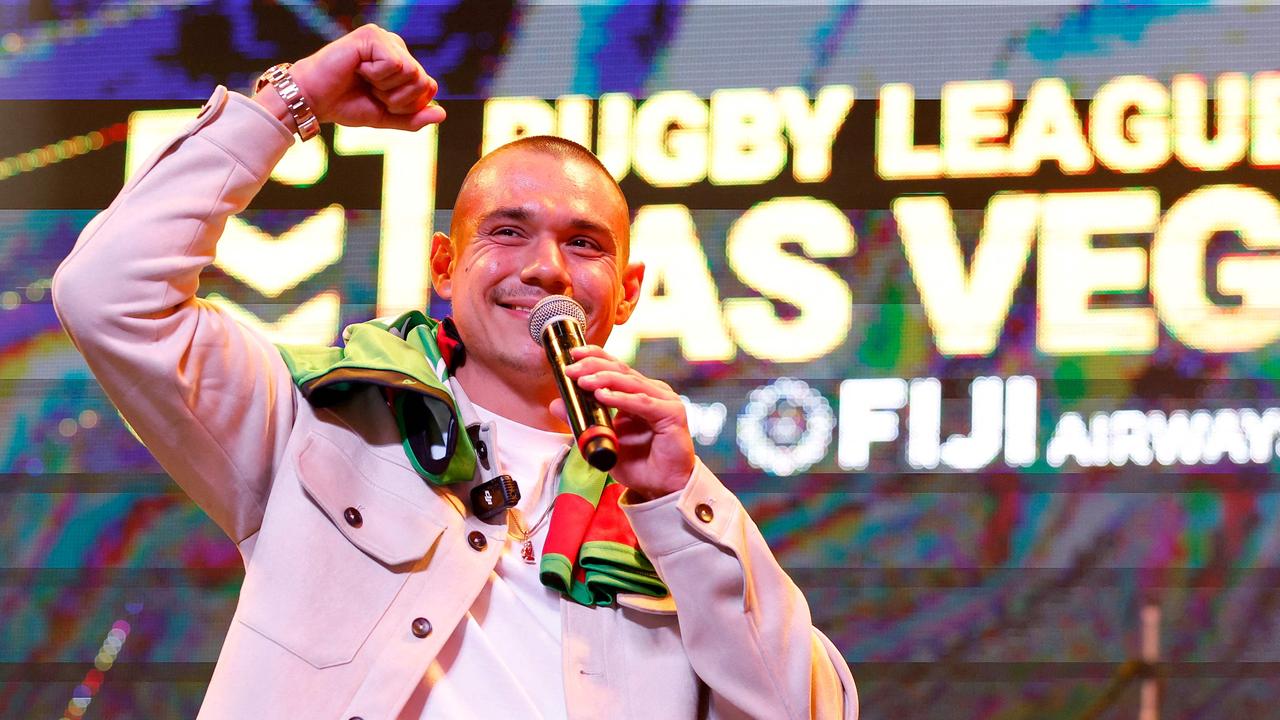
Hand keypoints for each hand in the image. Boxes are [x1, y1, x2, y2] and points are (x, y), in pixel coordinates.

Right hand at [262, 24, 444, 130]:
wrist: (314, 101)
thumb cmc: (345, 105)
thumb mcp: (386, 118)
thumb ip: (413, 118)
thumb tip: (442, 113)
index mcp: (402, 63)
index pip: (428, 88)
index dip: (408, 105)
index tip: (381, 102)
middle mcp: (396, 47)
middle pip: (423, 81)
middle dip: (399, 99)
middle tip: (372, 92)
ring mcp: (384, 38)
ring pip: (412, 72)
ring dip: (387, 88)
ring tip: (365, 81)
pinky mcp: (372, 35)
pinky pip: (395, 64)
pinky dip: (377, 76)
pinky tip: (358, 69)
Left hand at [552, 346, 695, 500]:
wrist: (663, 487)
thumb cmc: (638, 463)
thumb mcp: (602, 439)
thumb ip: (581, 420)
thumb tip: (555, 404)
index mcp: (637, 392)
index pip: (614, 366)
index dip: (593, 357)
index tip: (571, 355)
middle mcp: (651, 391)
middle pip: (620, 369)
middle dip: (593, 366)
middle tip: (570, 369)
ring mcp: (663, 399)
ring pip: (629, 382)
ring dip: (604, 379)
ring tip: (582, 381)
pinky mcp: (671, 413)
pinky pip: (642, 402)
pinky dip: (621, 398)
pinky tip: (602, 395)